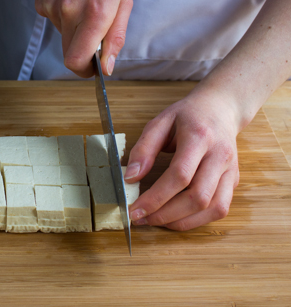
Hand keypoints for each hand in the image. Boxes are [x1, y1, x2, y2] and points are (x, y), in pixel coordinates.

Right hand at [35, 0, 132, 77]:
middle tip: (94, 33)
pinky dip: (63, 15)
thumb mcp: (123, 3)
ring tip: (85, 6)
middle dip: (82, 50)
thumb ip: (115, 37)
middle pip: (67, 53)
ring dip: (73, 28)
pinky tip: (72, 0)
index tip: (92, 68)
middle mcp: (69, 11)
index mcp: (94, 14)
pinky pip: (52, 18)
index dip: (84, 70)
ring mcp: (53, 4)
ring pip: (61, 34)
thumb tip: (106, 67)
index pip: (75, 61)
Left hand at [126, 90, 240, 230]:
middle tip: (141, 218)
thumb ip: (143, 149)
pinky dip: (197, 220)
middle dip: (166, 215)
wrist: (221, 109)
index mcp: (200, 137)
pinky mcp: (234, 181)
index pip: (180, 175)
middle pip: (197, 197)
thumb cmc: (187, 116)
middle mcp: (220, 156)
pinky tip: (176, 218)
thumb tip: (130, 178)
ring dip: (181, 222)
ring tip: (156, 220)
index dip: (156, 197)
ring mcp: (231, 170)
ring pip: (212, 208)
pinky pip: (219, 209)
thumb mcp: (160, 122)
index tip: (135, 209)